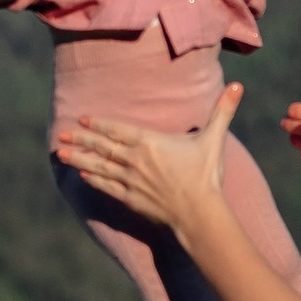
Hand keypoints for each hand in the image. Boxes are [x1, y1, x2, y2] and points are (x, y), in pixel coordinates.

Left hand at [53, 82, 239, 233]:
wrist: (199, 213)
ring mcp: (131, 181)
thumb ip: (222, 111)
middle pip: (103, 147)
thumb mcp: (214, 140)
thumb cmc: (206, 176)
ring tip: (60, 154)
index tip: (82, 120)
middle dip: (80, 140)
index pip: (118, 130)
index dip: (99, 124)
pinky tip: (83, 175)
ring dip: (79, 159)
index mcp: (150, 143)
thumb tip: (239, 87)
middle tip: (60, 135)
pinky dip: (94, 180)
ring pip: (99, 166)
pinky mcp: (131, 199)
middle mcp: (136, 160)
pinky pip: (107, 187)